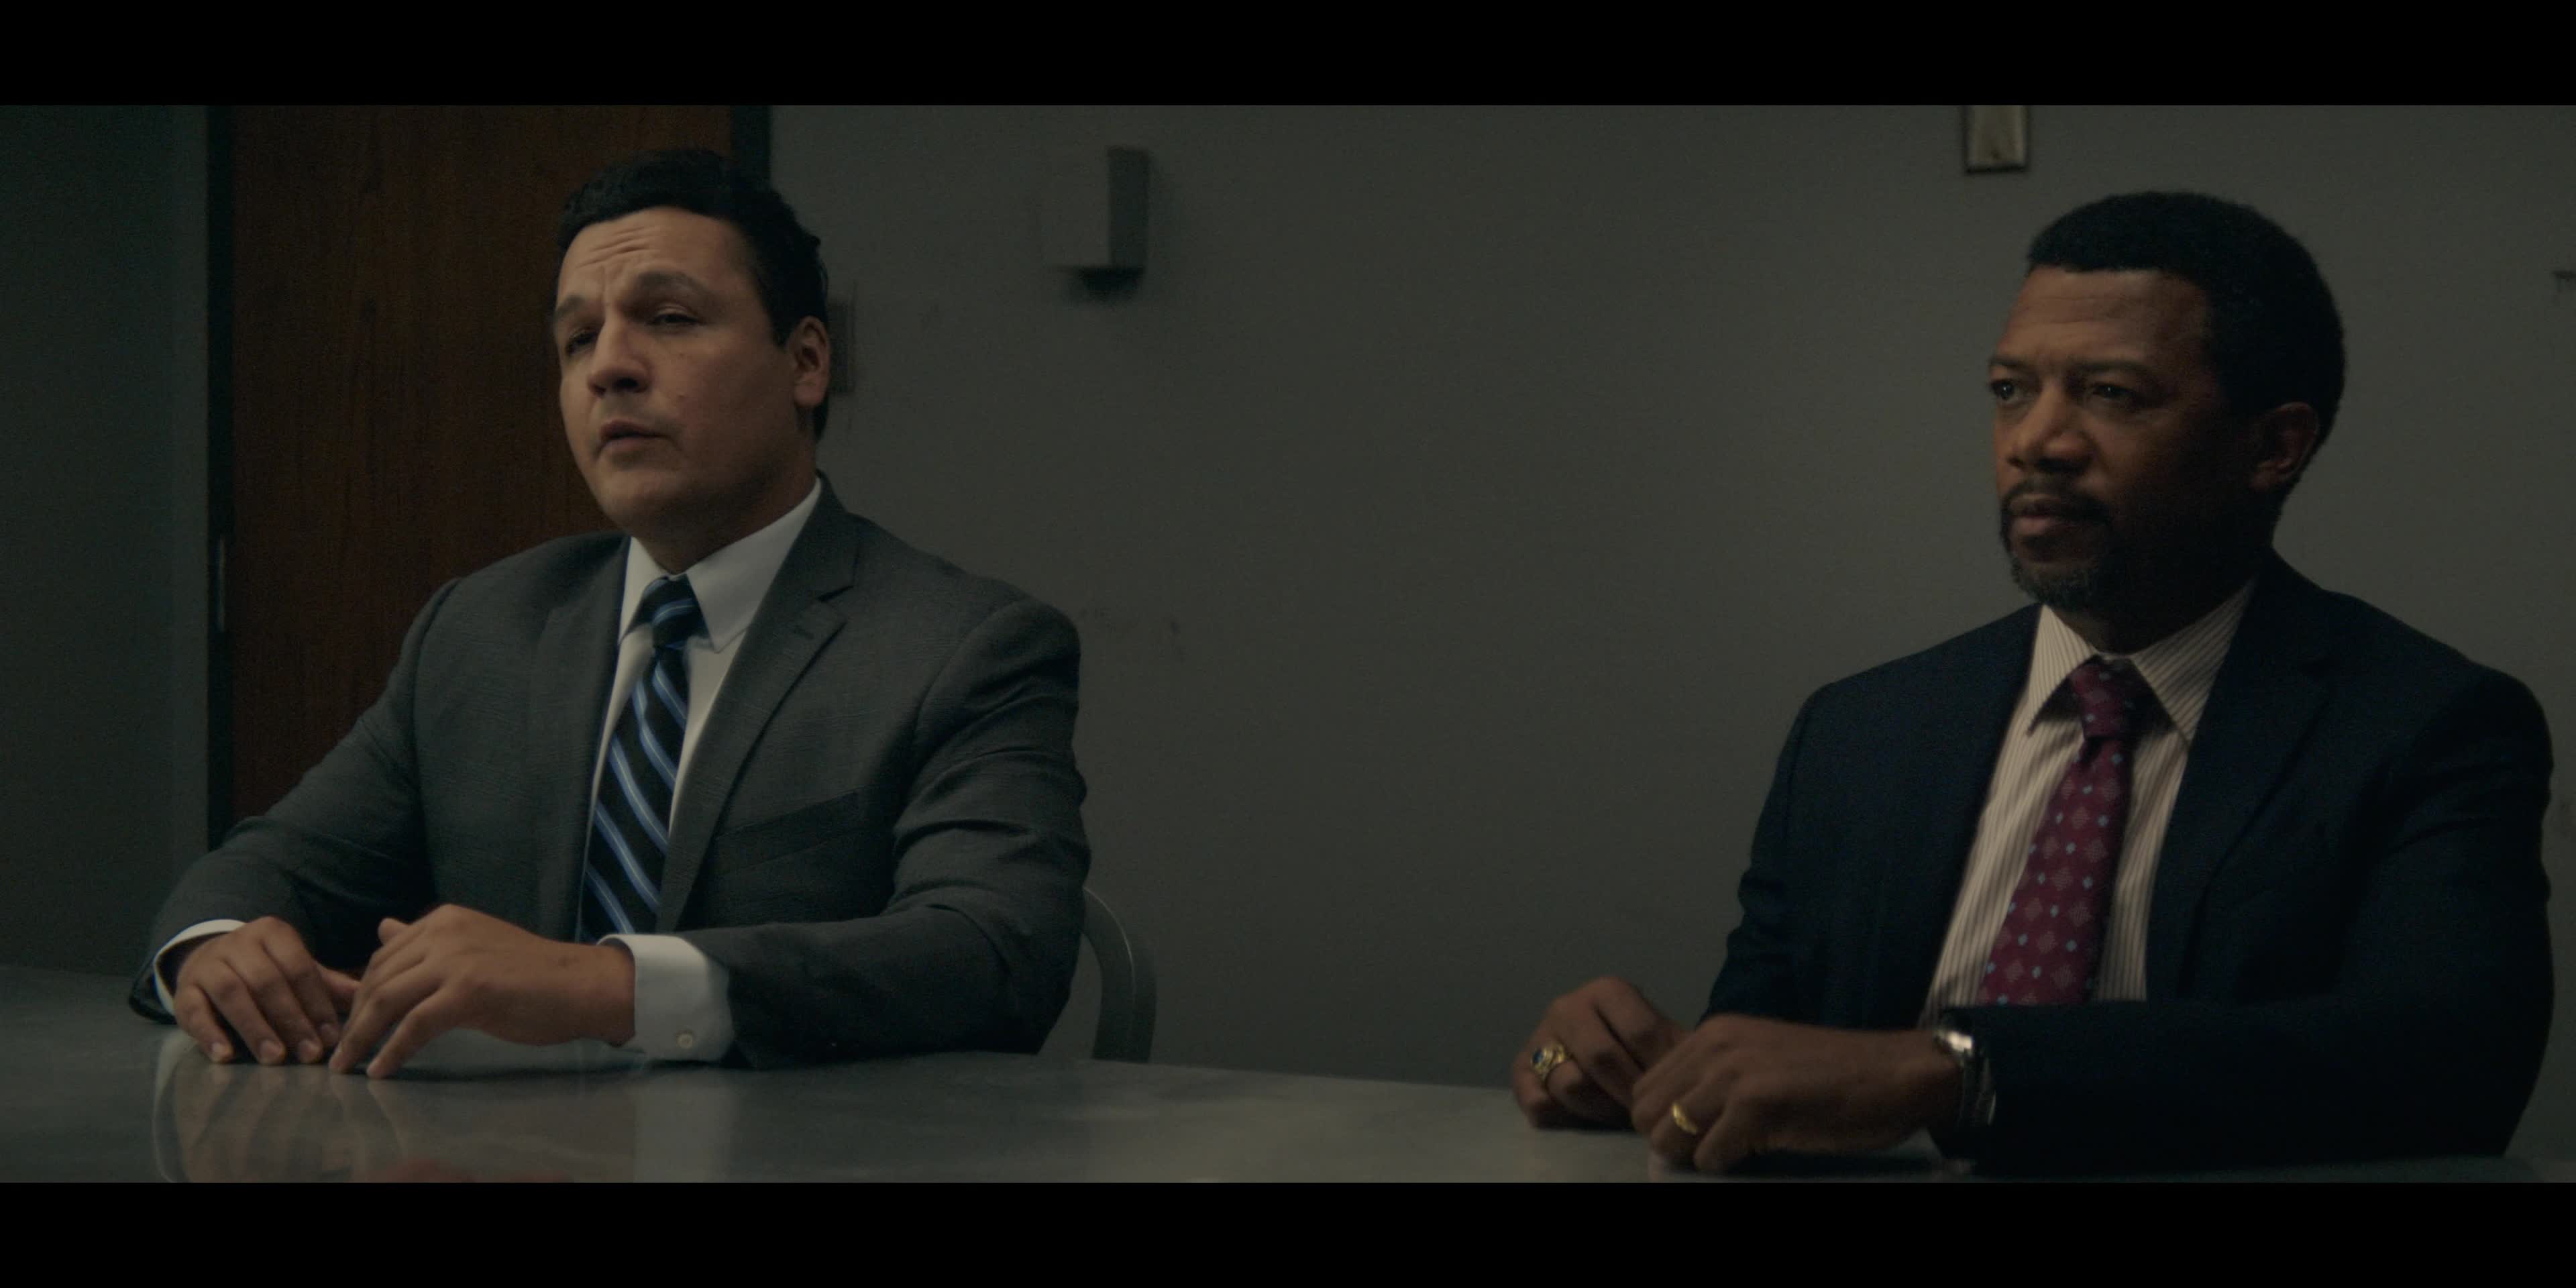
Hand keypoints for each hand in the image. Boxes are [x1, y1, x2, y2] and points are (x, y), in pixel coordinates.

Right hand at [170, 917, 359, 1066]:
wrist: (208, 961)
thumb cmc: (264, 971)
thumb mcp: (295, 970)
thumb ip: (327, 985)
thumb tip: (368, 999)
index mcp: (272, 934)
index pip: (299, 968)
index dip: (317, 1003)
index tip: (334, 1037)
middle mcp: (238, 944)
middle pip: (267, 981)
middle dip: (291, 1019)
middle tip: (310, 1054)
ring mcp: (208, 965)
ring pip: (231, 993)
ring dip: (255, 1027)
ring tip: (275, 1058)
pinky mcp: (184, 990)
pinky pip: (193, 1010)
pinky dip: (208, 1033)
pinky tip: (225, 1055)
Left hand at [329, 905, 635, 1078]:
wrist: (581, 985)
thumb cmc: (533, 973)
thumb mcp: (473, 947)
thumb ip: (427, 942)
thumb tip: (382, 928)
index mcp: (444, 920)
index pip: (383, 957)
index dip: (358, 994)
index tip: (348, 1025)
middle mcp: (444, 932)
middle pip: (377, 978)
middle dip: (352, 1019)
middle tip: (340, 1052)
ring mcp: (455, 960)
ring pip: (387, 1001)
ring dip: (360, 1038)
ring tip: (347, 1066)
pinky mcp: (467, 992)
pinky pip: (413, 1026)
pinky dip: (391, 1051)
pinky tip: (381, 1070)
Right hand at [1512, 976, 1687, 1127]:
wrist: (1594, 1048)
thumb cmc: (1637, 1047)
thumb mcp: (1662, 1038)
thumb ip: (1677, 1048)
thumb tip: (1692, 1068)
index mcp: (1607, 990)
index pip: (1640, 1031)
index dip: (1660, 1068)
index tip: (1672, 1090)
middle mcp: (1568, 1005)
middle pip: (1602, 1057)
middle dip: (1628, 1092)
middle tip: (1644, 1111)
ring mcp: (1540, 1036)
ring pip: (1569, 1082)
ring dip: (1598, 1107)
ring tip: (1615, 1111)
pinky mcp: (1520, 1068)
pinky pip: (1535, 1098)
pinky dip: (1557, 1113)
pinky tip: (1576, 1114)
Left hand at [1630, 1014, 1959, 1170]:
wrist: (1895, 1074)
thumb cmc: (1833, 1076)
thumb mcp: (1760, 1062)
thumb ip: (1716, 1080)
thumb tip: (1673, 1123)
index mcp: (1712, 1033)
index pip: (1645, 1086)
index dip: (1661, 1120)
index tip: (1692, 1136)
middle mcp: (1714, 1045)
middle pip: (1646, 1111)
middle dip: (1669, 1140)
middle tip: (1707, 1152)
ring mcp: (1734, 1072)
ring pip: (1670, 1134)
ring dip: (1694, 1155)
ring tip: (1731, 1153)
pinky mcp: (1757, 1103)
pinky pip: (1710, 1154)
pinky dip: (1725, 1164)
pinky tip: (1756, 1154)